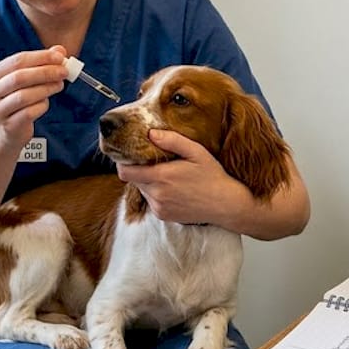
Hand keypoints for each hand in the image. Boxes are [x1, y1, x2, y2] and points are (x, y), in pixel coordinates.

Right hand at [0, 46, 67, 147]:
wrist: (5, 132)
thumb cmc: (16, 101)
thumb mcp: (26, 80)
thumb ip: (41, 63)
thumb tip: (60, 50)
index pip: (17, 60)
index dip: (40, 57)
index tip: (60, 57)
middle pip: (20, 77)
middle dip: (45, 72)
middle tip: (64, 71)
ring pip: (24, 96)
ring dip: (46, 88)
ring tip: (59, 85)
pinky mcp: (8, 126)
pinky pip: (29, 113)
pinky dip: (42, 105)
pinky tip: (46, 102)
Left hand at [114, 129, 240, 225]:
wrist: (225, 204)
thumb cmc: (212, 175)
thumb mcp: (196, 152)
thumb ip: (172, 140)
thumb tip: (150, 133)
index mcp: (161, 176)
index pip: (125, 172)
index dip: (124, 163)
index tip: (133, 155)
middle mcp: (157, 194)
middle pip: (132, 180)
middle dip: (139, 170)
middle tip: (153, 162)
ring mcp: (159, 207)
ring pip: (142, 191)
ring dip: (148, 182)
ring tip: (167, 176)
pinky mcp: (163, 215)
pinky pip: (151, 201)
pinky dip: (157, 194)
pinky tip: (173, 189)